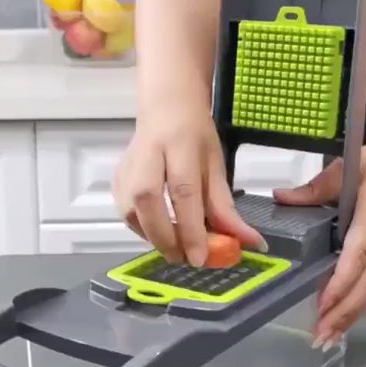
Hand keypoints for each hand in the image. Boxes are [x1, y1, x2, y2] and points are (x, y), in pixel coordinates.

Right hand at [113, 108, 265, 265]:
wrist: (165, 107)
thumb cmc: (195, 135)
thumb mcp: (216, 165)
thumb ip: (226, 206)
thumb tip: (249, 242)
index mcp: (180, 146)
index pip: (184, 192)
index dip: (191, 228)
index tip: (200, 258)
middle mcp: (148, 155)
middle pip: (148, 202)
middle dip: (166, 237)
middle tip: (184, 259)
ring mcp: (127, 167)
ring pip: (131, 211)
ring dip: (153, 237)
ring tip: (175, 247)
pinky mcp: (116, 178)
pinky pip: (127, 213)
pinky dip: (143, 229)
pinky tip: (160, 231)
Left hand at [274, 136, 365, 350]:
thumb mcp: (352, 166)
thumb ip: (316, 186)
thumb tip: (280, 197)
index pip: (355, 258)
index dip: (338, 285)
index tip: (321, 307)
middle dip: (343, 314)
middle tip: (319, 338)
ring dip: (352, 314)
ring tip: (329, 336)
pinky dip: (361, 301)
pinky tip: (347, 313)